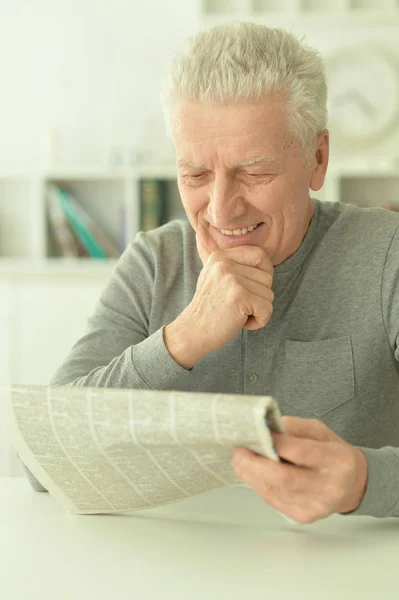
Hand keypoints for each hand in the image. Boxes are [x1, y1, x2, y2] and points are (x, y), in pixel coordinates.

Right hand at [181, 220, 273, 356]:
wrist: (193, 332)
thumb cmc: (209, 309)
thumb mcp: (215, 278)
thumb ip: (233, 265)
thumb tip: (258, 257)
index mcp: (220, 256)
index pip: (260, 255)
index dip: (264, 274)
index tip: (252, 290)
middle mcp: (225, 263)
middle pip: (267, 277)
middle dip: (260, 296)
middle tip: (239, 306)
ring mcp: (232, 279)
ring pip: (269, 294)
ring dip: (258, 310)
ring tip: (237, 314)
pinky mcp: (239, 296)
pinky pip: (267, 308)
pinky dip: (259, 321)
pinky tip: (242, 323)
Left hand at [231, 416, 367, 523]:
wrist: (352, 485)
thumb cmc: (333, 454)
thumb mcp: (320, 431)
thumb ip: (295, 428)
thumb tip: (267, 428)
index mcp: (337, 461)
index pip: (301, 452)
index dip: (275, 443)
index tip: (257, 433)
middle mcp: (328, 487)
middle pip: (283, 478)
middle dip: (254, 463)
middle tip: (239, 451)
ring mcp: (316, 505)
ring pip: (274, 490)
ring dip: (251, 474)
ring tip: (240, 460)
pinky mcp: (304, 516)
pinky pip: (273, 500)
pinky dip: (259, 485)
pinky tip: (253, 474)